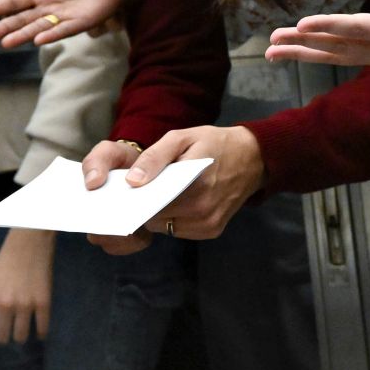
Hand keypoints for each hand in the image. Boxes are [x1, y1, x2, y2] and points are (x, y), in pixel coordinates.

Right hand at [0, 0, 127, 47]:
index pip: (14, 3)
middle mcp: (46, 9)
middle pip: (21, 20)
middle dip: (4, 28)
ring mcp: (61, 18)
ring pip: (37, 29)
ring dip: (22, 36)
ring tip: (6, 43)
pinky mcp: (79, 24)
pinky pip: (63, 31)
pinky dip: (51, 35)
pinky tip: (38, 40)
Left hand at [0, 228, 54, 347]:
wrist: (30, 241)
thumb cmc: (8, 259)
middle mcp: (5, 304)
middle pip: (2, 337)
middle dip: (4, 338)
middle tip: (6, 335)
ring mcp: (25, 305)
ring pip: (21, 336)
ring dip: (21, 336)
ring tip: (22, 330)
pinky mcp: (43, 303)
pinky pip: (42, 329)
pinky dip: (40, 333)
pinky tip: (39, 332)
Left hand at [81, 126, 265, 254]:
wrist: (252, 158)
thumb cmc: (212, 143)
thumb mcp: (181, 138)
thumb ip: (154, 158)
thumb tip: (133, 182)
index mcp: (195, 185)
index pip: (151, 203)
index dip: (131, 201)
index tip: (117, 195)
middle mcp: (203, 211)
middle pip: (154, 218)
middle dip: (140, 206)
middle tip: (131, 192)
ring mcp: (209, 224)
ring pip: (164, 227)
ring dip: (155, 213)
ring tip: (152, 193)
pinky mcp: (212, 231)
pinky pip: (178, 230)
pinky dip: (170, 218)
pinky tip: (170, 201)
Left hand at [267, 0, 369, 68]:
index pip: (360, 29)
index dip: (331, 26)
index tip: (302, 24)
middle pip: (339, 47)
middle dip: (304, 44)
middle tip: (271, 40)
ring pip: (335, 56)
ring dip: (302, 53)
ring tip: (270, 51)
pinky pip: (339, 56)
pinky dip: (314, 54)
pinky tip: (291, 51)